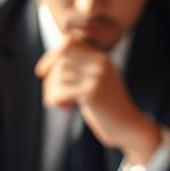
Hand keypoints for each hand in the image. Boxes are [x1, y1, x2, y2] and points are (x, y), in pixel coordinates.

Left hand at [34, 35, 160, 164]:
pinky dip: (55, 101)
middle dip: (50, 80)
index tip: (41, 72)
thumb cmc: (107, 109)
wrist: (128, 127)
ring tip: (64, 106)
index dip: (51, 55)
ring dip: (52, 93)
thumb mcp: (95, 84)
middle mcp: (100, 62)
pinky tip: (67, 110)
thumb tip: (46, 66)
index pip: (69, 43)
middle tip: (55, 97)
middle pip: (61, 60)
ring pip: (58, 76)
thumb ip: (79, 71)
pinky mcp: (92, 92)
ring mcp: (97, 76)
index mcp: (102, 58)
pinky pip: (60, 91)